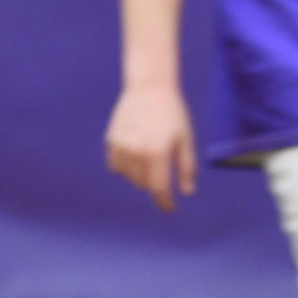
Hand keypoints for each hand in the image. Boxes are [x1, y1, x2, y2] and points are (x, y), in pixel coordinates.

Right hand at [105, 84, 196, 212]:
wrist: (149, 88)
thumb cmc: (173, 114)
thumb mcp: (185, 138)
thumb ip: (186, 166)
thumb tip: (186, 192)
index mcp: (157, 152)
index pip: (158, 188)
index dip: (165, 202)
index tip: (170, 209)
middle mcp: (136, 152)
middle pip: (144, 184)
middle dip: (155, 184)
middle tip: (164, 169)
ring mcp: (121, 146)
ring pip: (130, 177)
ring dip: (141, 176)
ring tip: (151, 155)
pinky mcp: (111, 141)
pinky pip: (117, 166)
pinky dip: (127, 166)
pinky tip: (137, 152)